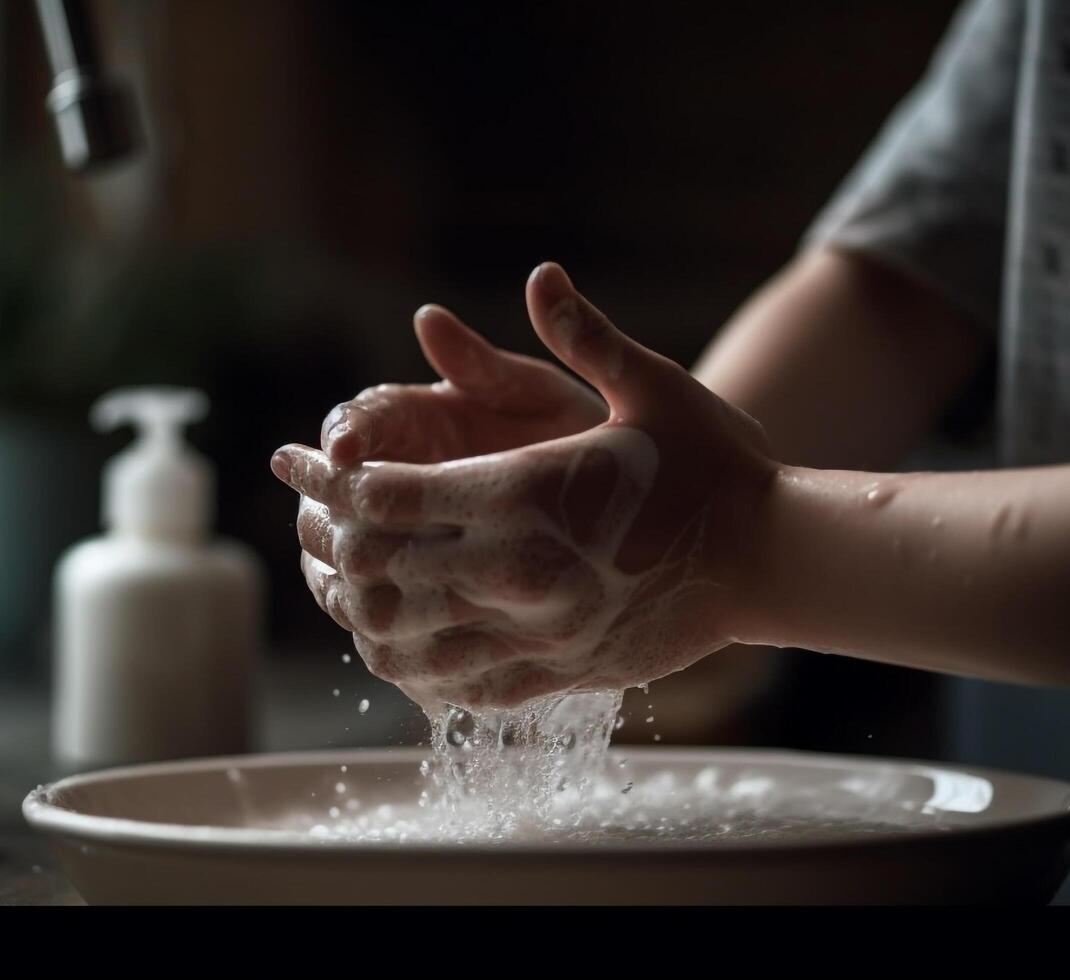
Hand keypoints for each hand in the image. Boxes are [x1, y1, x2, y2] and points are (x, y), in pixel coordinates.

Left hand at [272, 263, 776, 711]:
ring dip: (353, 606)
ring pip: (403, 637)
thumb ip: (582, 337)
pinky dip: (404, 665)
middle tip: (305, 516)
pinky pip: (453, 687)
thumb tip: (539, 275)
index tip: (296, 461)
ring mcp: (534, 633)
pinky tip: (391, 642)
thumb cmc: (713, 465)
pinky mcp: (555, 676)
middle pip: (377, 567)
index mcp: (526, 492)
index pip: (387, 494)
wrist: (774, 560)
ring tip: (332, 580)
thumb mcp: (652, 386)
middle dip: (326, 539)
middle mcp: (518, 570)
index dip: (326, 479)